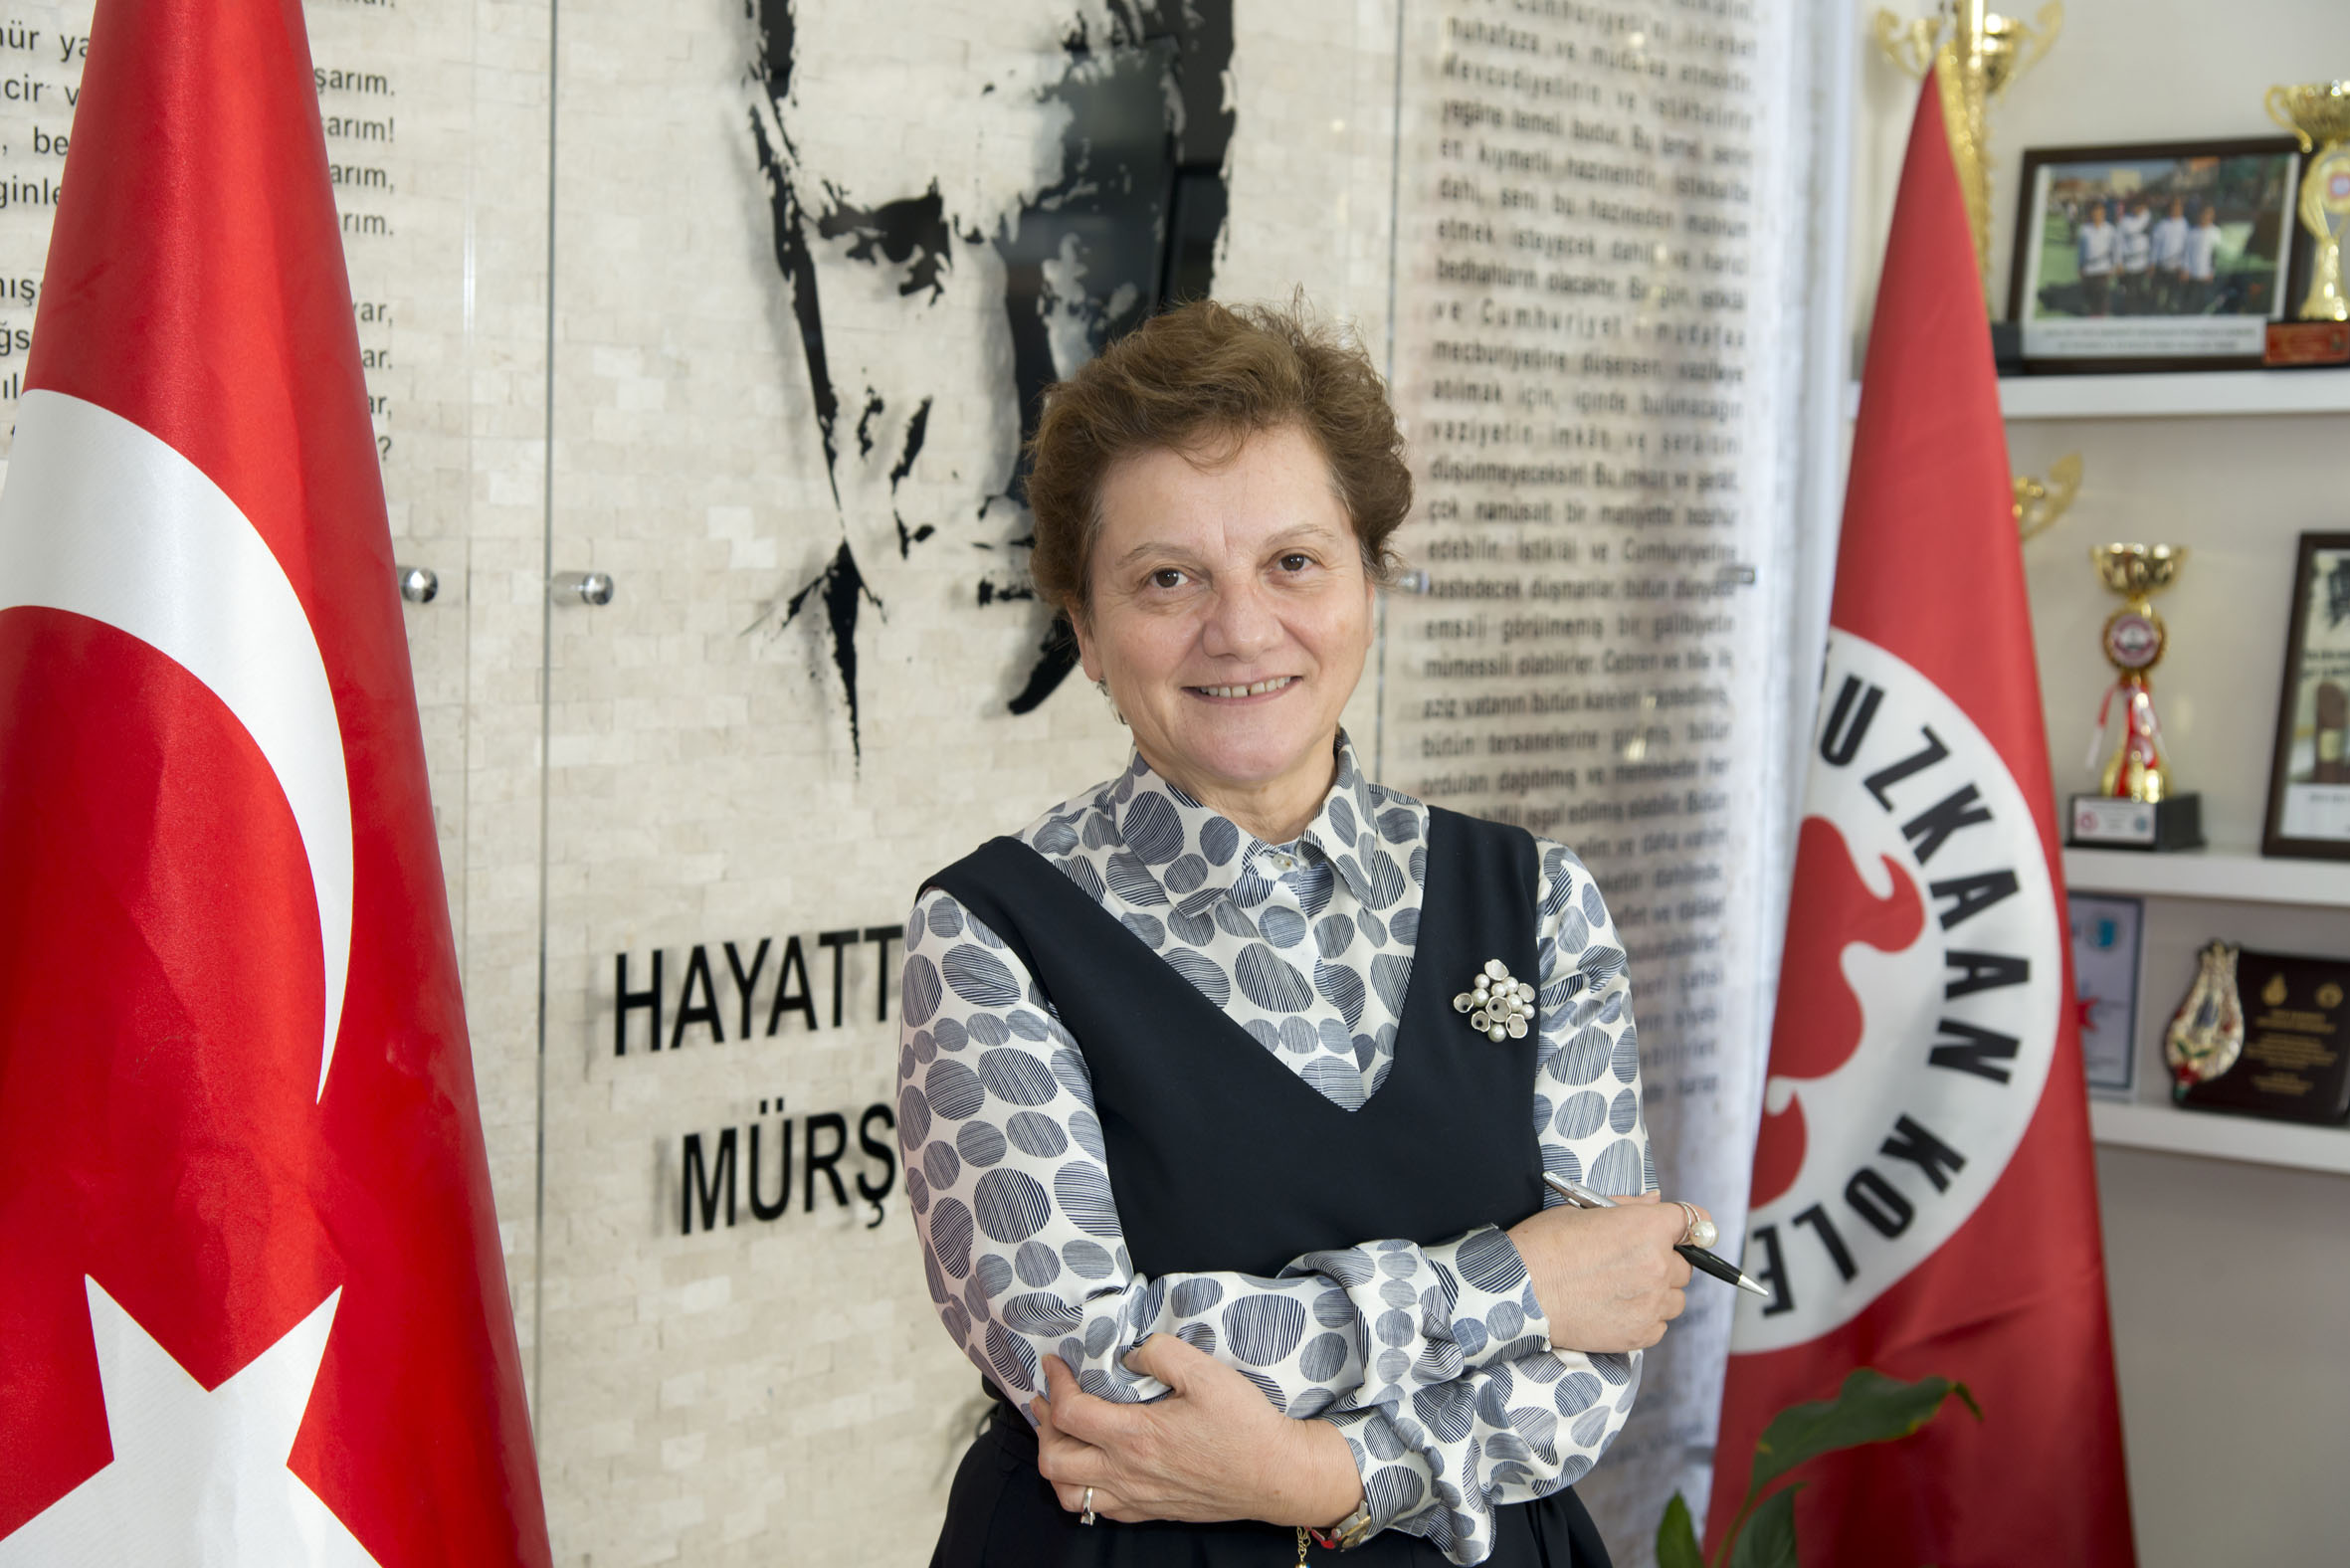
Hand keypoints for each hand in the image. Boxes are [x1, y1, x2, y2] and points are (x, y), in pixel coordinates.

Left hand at [1031, 1335, 1362, 1529]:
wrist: (1277, 1476)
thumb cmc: (1245, 1425)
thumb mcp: (1207, 1373)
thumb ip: (1161, 1353)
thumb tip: (1130, 1355)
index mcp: (1135, 1435)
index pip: (1068, 1412)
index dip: (1054, 1382)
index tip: (1055, 1363)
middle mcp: (1127, 1472)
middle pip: (1053, 1459)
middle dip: (1042, 1426)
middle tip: (1048, 1399)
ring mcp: (1136, 1497)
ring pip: (1067, 1493)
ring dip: (1055, 1462)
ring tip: (1062, 1435)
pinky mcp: (1150, 1512)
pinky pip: (1097, 1509)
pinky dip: (1081, 1487)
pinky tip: (1093, 1465)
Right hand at [1506, 1191, 1701, 1351]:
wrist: (1519, 1291)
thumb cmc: (1544, 1245)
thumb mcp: (1582, 1211)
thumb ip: (1628, 1208)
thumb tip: (1655, 1202)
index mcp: (1647, 1228)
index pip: (1693, 1222)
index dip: (1689, 1225)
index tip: (1686, 1231)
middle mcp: (1658, 1266)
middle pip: (1686, 1265)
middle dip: (1665, 1261)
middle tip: (1630, 1262)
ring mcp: (1652, 1303)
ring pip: (1676, 1299)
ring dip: (1658, 1293)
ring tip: (1620, 1288)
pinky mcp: (1641, 1334)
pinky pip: (1660, 1325)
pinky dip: (1645, 1318)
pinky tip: (1615, 1308)